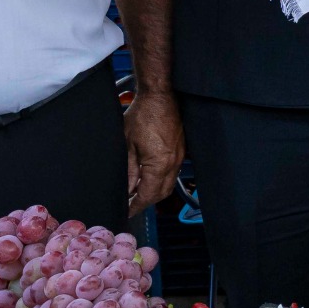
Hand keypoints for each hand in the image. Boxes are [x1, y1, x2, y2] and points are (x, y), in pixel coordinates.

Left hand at [125, 88, 184, 213]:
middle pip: (161, 193)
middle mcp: (172, 163)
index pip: (147, 194)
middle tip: (131, 204)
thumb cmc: (143, 115)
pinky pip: (172, 173)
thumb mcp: (128, 145)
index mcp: (159, 164)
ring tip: (139, 192)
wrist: (160, 96)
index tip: (127, 211)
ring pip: (168, 185)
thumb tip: (127, 189)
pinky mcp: (181, 150)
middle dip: (146, 202)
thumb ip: (129, 170)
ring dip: (155, 192)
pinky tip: (150, 177)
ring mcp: (179, 157)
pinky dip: (161, 180)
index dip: (136, 205)